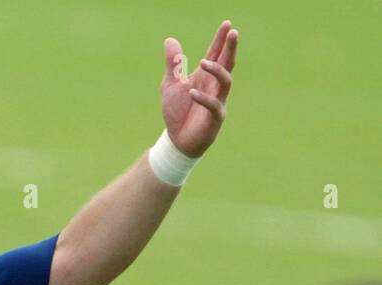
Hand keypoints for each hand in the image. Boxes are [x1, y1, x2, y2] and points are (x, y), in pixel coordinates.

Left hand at [161, 21, 237, 157]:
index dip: (221, 40)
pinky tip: (191, 92)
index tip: (227, 24)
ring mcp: (217, 101)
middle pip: (227, 63)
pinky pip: (214, 106)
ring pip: (225, 82)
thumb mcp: (170, 85)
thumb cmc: (177, 111)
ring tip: (203, 62)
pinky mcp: (215, 118)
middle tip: (233, 33)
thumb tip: (169, 40)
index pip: (216, 54)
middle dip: (230, 48)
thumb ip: (172, 64)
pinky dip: (203, 98)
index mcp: (205, 77)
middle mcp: (214, 86)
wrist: (177, 140)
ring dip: (216, 71)